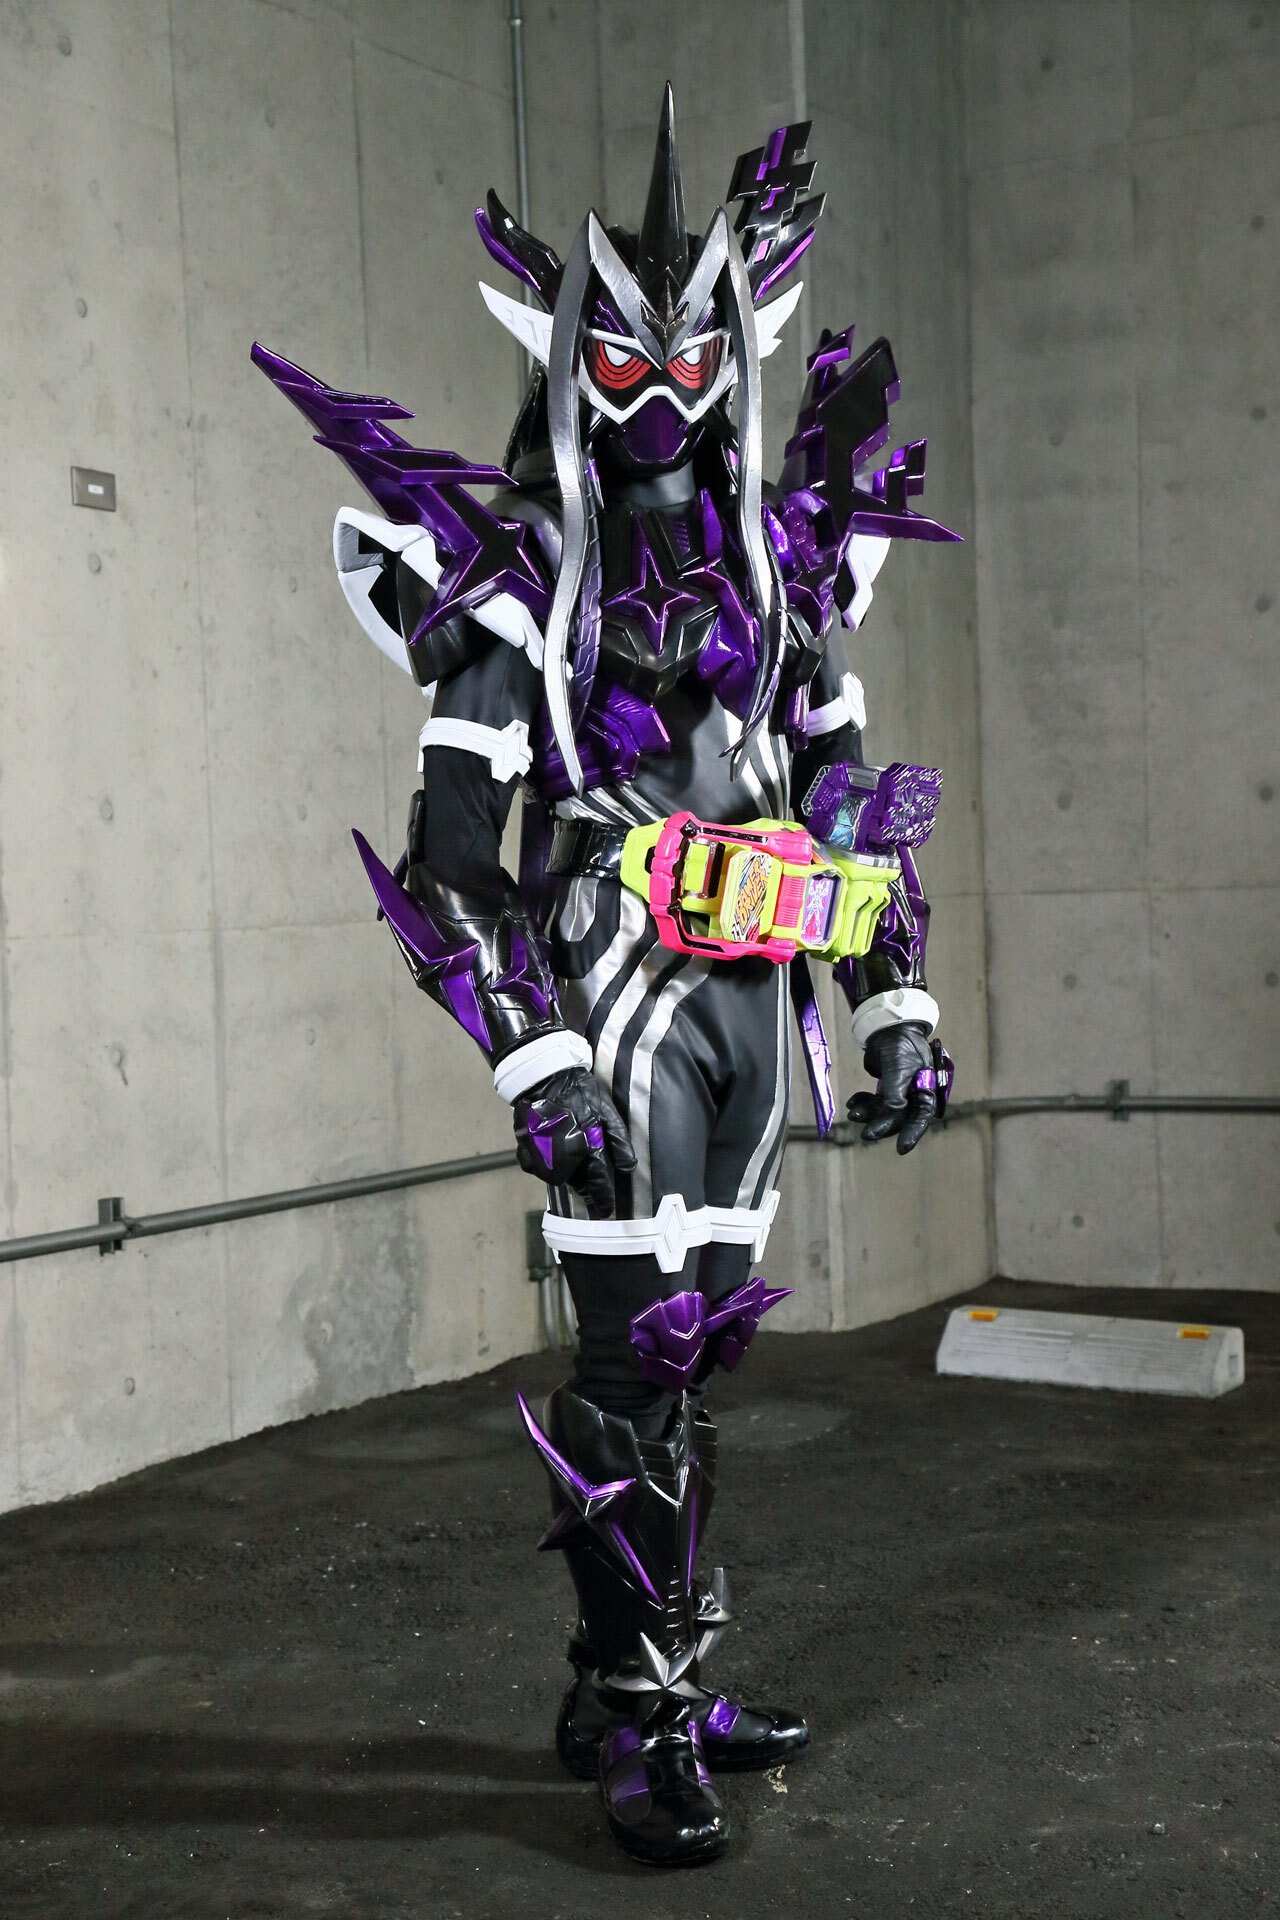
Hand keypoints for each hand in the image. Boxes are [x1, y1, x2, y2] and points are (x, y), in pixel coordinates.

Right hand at [513, 1066, 635, 1218]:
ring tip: (574, 1174)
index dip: (602, 1196)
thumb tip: (628, 1167)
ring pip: (554, 1177)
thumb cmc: (580, 1092)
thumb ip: (618, 1140)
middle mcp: (561, 1154)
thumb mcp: (606, 1111)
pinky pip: (534, 1167)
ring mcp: (539, 1152)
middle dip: (584, 1188)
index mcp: (584, 1145)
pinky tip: (552, 1159)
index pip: (597, 1180)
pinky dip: (544, 1167)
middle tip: (590, 1190)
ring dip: (566, 1178)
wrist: (544, 1076)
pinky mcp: (524, 1147)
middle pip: (575, 1181)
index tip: (605, 1209)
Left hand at [846, 1023, 944, 1155]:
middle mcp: (914, 1094)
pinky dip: (864, 1103)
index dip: (912, 1133)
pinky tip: (852, 1104)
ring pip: (884, 1111)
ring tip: (853, 1114)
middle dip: (882, 1125)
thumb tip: (894, 1112)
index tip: (901, 1149)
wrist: (886, 1027)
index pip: (920, 1117)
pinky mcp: (886, 1087)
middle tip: (866, 1134)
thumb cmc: (899, 1044)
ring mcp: (900, 1091)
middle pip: (899, 1117)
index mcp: (925, 1089)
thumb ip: (895, 1091)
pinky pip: (875, 1102)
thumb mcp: (898, 1067)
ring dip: (869, 1114)